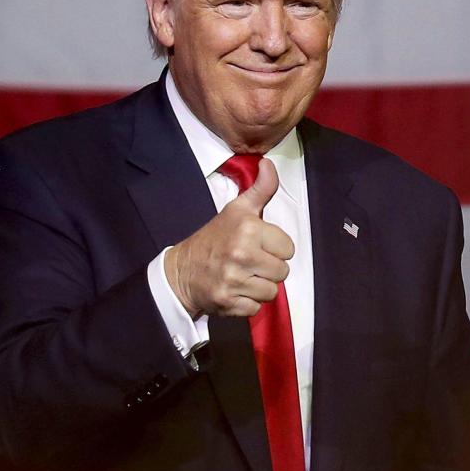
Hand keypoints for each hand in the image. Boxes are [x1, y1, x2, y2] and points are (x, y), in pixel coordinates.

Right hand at [165, 158, 293, 317]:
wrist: (181, 270)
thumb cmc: (213, 238)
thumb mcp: (236, 210)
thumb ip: (260, 189)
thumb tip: (269, 163)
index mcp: (247, 228)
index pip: (288, 248)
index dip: (275, 248)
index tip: (258, 245)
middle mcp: (242, 254)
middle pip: (283, 271)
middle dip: (269, 268)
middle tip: (249, 262)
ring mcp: (235, 280)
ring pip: (272, 291)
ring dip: (260, 286)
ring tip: (243, 276)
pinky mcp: (229, 302)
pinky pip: (257, 307)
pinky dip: (247, 302)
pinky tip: (235, 290)